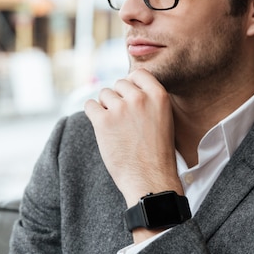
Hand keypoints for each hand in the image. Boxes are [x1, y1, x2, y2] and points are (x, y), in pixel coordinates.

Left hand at [84, 69, 182, 207]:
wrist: (150, 179)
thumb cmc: (157, 154)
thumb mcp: (164, 119)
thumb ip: (149, 101)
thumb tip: (127, 88)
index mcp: (158, 96)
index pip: (138, 74)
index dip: (131, 84)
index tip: (129, 97)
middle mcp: (139, 98)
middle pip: (118, 83)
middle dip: (117, 98)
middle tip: (122, 119)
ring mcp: (120, 108)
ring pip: (103, 94)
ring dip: (105, 107)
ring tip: (115, 127)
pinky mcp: (103, 121)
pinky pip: (90, 105)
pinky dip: (93, 114)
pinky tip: (101, 127)